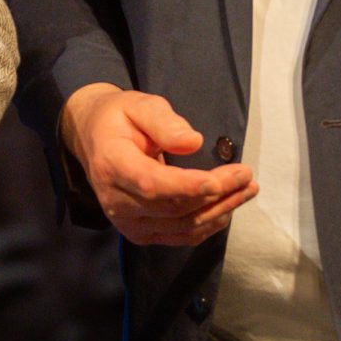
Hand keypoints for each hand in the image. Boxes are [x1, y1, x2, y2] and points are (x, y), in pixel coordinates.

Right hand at [59, 82, 255, 245]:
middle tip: (247, 177)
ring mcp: (128, 222)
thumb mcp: (138, 104)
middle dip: (217, 195)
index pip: (152, 184)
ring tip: (246, 190)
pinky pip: (180, 236)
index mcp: (112, 165)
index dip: (188, 186)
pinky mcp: (141, 233)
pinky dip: (208, 225)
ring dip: (220, 211)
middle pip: (174, 208)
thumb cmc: (119, 118)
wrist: (93, 139)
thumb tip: (193, 142)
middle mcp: (116, 202)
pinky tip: (227, 208)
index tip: (223, 180)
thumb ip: (163, 121)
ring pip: (183, 226)